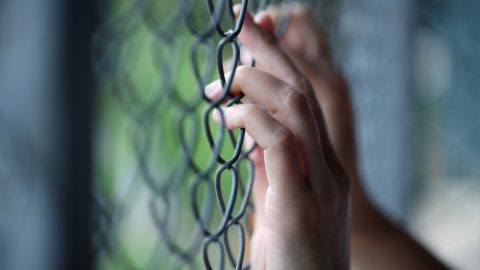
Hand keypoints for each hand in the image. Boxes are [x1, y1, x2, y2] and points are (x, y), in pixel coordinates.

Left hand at [205, 6, 349, 269]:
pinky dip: (251, 119)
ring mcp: (321, 186)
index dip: (280, 60)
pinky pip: (280, 144)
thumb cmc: (294, 259)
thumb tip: (249, 135)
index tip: (256, 30)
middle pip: (302, 91)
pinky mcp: (301, 206)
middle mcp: (328, 168)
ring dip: (255, 81)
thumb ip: (269, 170)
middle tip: (240, 22)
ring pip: (295, 108)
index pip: (305, 98)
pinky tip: (227, 117)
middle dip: (269, 51)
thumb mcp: (279, 205)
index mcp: (324, 166)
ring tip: (223, 80)